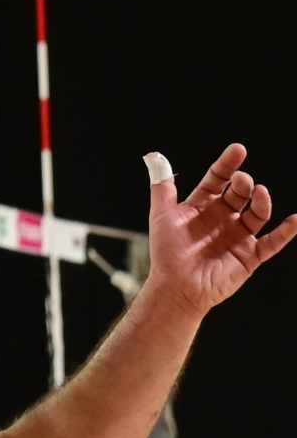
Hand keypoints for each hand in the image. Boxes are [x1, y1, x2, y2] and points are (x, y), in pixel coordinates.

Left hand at [146, 143, 296, 318]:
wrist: (176, 287)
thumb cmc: (166, 253)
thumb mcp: (162, 215)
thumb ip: (162, 187)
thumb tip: (154, 157)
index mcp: (202, 205)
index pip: (218, 179)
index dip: (227, 164)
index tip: (238, 150)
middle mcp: (222, 217)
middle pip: (239, 193)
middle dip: (243, 183)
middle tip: (242, 180)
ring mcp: (238, 236)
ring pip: (257, 213)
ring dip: (262, 201)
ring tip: (259, 193)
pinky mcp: (250, 255)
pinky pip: (273, 242)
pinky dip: (286, 231)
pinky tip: (295, 220)